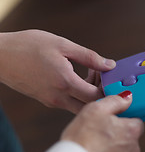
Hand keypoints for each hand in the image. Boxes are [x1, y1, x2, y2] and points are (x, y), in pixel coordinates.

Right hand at [0, 30, 114, 112]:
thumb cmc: (28, 46)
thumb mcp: (62, 45)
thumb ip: (89, 57)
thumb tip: (109, 65)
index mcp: (65, 83)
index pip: (96, 97)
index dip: (107, 88)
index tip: (110, 76)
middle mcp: (58, 98)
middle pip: (90, 105)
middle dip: (101, 92)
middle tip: (100, 73)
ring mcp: (51, 101)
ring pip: (80, 105)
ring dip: (89, 92)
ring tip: (89, 71)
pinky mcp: (46, 100)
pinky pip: (69, 102)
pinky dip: (78, 92)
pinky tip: (76, 75)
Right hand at [61, 92, 143, 151]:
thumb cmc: (82, 140)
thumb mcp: (95, 109)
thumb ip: (115, 101)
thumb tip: (127, 97)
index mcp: (131, 131)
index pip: (136, 123)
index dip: (123, 121)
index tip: (112, 123)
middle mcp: (133, 151)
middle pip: (129, 141)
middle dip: (117, 139)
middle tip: (98, 138)